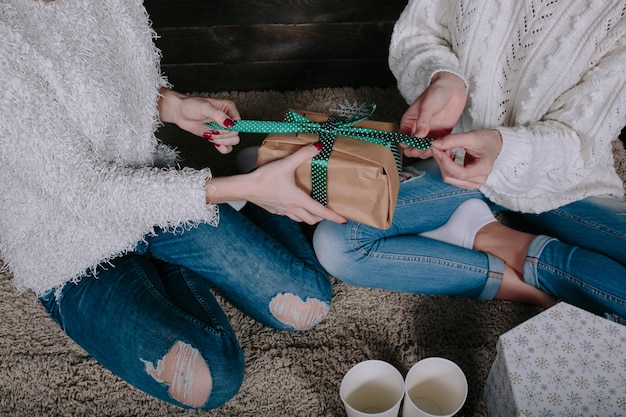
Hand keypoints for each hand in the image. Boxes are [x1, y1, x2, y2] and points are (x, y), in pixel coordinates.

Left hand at [157, 88, 240, 153]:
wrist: (180, 113)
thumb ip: (218, 115)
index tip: (220, 127)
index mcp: (229, 108)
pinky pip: (227, 147)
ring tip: (210, 134)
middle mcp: (228, 119)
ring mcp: (223, 129)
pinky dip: (222, 148)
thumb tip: (230, 124)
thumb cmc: (191, 105)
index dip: (230, 127)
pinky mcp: (218, 136)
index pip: (238, 122)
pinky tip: (214, 143)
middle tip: (211, 130)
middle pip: (236, 133)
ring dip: (221, 141)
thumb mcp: (204, 107)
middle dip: (222, 134)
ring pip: (233, 141)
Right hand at [205, 143, 346, 224]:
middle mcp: (292, 208)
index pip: (320, 211)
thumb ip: (302, 154)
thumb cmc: (264, 177)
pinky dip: (297, 213)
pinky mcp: (275, 210)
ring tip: (314, 210)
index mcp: (298, 199)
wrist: (245, 188)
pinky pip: (290, 216)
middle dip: (322, 218)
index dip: (333, 217)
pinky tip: (294, 205)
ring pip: (301, 220)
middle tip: (328, 212)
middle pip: (312, 220)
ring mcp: (283, 211)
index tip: (344, 221)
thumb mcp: (285, 164)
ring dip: (309, 217)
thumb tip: (318, 146)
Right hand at [400, 72, 466, 158]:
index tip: (418, 143)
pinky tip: (444, 149)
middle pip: (412, 149)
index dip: (409, 145)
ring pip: (423, 151)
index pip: (403, 140)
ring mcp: (428, 134)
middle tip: (428, 147)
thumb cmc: (437, 92)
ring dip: (429, 153)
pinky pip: (437, 148)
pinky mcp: (440, 136)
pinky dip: (440, 151)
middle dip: (418, 151)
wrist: (453, 89)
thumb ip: (422, 122)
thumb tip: (418, 136)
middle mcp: (417, 130)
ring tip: (437, 148)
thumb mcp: (427, 106)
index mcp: (408, 123)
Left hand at [431, 129, 501, 188]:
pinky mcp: (467, 183)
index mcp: (484, 169)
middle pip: (452, 177)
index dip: (446, 163)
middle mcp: (479, 180)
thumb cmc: (486, 140)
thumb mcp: (471, 136)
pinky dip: (446, 167)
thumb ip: (452, 140)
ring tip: (447, 150)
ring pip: (449, 178)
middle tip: (439, 147)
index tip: (437, 150)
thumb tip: (435, 144)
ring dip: (443, 164)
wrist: (494, 144)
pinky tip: (450, 157)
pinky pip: (451, 178)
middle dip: (441, 161)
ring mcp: (473, 183)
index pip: (460, 173)